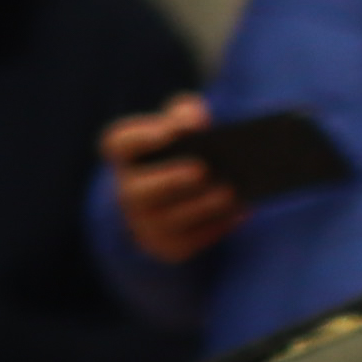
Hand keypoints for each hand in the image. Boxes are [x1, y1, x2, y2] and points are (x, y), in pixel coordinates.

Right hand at [105, 96, 245, 261]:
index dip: (142, 137)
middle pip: (140, 190)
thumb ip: (186, 113)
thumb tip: (200, 119)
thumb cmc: (180, 154)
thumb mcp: (180, 128)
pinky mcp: (171, 247)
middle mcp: (128, 192)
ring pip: (170, 219)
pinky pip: (193, 241)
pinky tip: (243, 211)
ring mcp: (146, 223)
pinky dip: (218, 226)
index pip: (118, 144)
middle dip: (171, 179)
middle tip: (203, 168)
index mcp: (125, 156)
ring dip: (202, 206)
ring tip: (231, 192)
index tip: (172, 130)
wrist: (177, 201)